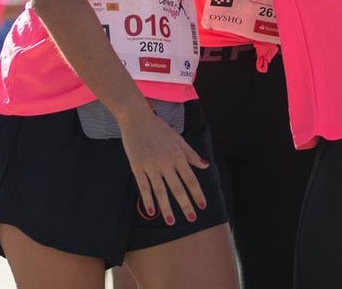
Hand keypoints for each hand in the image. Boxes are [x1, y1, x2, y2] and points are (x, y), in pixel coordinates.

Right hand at [119, 108, 209, 225]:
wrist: (136, 119)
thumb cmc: (159, 128)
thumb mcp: (178, 139)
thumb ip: (191, 154)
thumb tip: (205, 165)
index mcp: (177, 155)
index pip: (190, 179)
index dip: (197, 193)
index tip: (202, 205)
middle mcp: (165, 162)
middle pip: (177, 188)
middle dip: (185, 205)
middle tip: (192, 219)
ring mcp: (151, 166)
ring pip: (161, 191)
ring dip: (167, 208)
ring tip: (172, 222)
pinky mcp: (138, 167)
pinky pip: (144, 187)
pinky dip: (148, 200)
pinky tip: (151, 211)